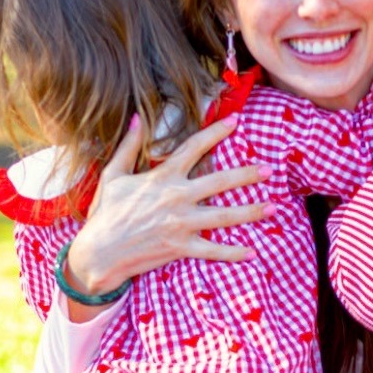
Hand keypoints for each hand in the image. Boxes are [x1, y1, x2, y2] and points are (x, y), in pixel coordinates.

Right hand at [63, 115, 273, 298]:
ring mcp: (181, 224)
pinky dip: (233, 253)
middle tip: (269, 169)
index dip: (216, 131)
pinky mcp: (181, 247)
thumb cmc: (104, 213)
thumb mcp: (113, 175)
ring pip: (224, 216)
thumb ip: (128, 146)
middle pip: (220, 182)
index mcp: (162, 177)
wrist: (98, 253)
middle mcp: (177, 198)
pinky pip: (213, 250)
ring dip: (251, 211)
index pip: (194, 147)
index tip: (236, 121)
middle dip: (247, 174)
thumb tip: (135, 118)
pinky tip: (252, 252)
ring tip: (274, 208)